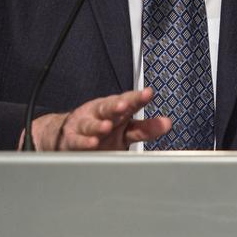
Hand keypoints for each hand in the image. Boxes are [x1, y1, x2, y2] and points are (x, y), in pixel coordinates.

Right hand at [24, 88, 170, 150]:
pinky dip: (84, 142)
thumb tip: (167, 124)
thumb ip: (146, 128)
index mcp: (117, 111)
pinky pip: (78, 140)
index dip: (138, 98)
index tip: (148, 94)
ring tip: (106, 126)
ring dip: (98, 125)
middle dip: (117, 105)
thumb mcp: (126, 130)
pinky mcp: (72, 138)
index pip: (129, 102)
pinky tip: (91, 143)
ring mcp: (86, 125)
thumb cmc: (103, 131)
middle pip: (109, 108)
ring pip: (92, 124)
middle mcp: (102, 115)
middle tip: (126, 104)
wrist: (69, 137)